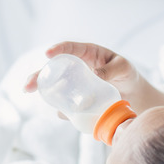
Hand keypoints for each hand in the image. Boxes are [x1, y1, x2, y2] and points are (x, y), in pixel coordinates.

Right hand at [23, 41, 163, 112]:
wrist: (135, 97)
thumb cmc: (128, 76)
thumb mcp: (123, 69)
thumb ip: (110, 70)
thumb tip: (94, 75)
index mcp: (88, 54)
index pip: (70, 48)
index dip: (58, 49)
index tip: (48, 54)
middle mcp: (77, 69)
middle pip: (53, 70)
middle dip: (38, 77)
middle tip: (28, 87)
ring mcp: (75, 87)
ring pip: (55, 90)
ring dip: (47, 96)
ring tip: (47, 100)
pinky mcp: (77, 103)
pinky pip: (66, 107)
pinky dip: (64, 111)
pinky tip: (67, 115)